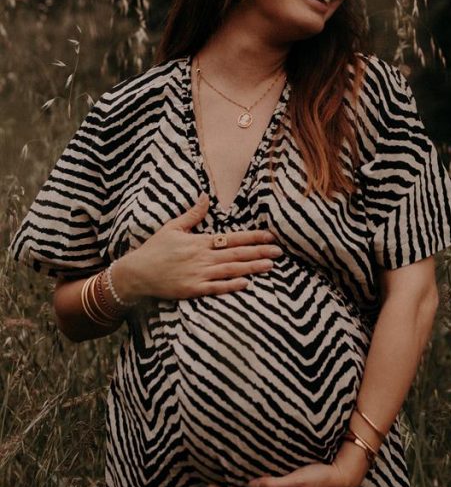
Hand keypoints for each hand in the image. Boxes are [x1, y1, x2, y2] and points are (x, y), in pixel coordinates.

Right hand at [112, 192, 281, 302]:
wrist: (136, 273)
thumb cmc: (154, 250)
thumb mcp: (172, 227)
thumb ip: (193, 214)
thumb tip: (206, 196)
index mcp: (199, 241)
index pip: (232, 237)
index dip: (252, 237)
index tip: (270, 236)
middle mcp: (202, 257)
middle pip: (236, 253)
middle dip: (259, 252)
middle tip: (279, 252)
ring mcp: (198, 274)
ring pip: (231, 270)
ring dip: (252, 267)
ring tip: (270, 265)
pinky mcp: (192, 290)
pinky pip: (216, 288)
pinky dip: (231, 285)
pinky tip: (246, 283)